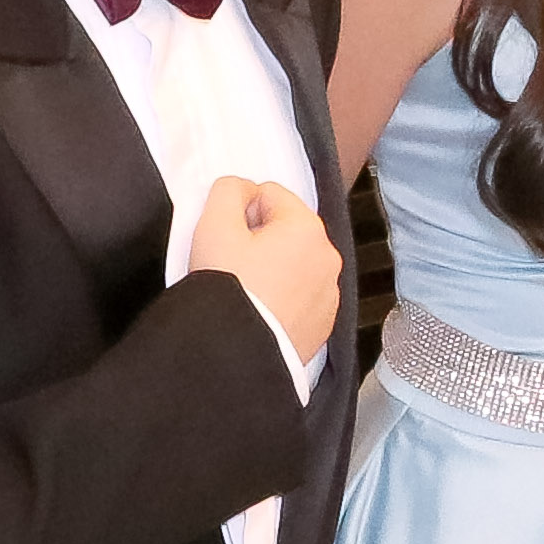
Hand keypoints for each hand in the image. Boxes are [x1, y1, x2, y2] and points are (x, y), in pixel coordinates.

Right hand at [189, 177, 344, 364]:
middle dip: (260, 239)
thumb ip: (228, 191)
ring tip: (246, 291)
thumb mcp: (213, 226)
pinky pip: (301, 296)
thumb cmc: (227, 288)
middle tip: (233, 265)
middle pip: (286, 229)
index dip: (241, 210)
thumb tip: (242, 189)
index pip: (270, 194)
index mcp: (307, 227)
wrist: (236, 355)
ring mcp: (329, 293)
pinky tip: (260, 310)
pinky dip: (283, 297)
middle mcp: (328, 257)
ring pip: (295, 263)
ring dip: (273, 268)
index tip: (226, 236)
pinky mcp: (323, 323)